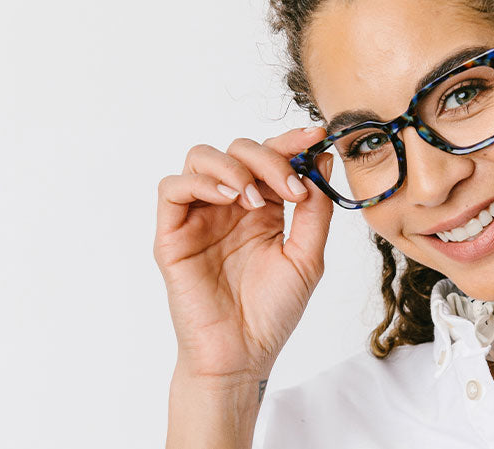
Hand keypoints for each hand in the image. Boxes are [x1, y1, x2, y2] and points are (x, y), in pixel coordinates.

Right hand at [153, 126, 333, 381]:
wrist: (242, 355)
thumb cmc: (271, 314)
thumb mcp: (307, 258)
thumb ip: (315, 211)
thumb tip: (321, 162)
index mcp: (262, 209)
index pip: (270, 159)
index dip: (291, 142)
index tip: (315, 137)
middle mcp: (228, 206)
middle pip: (237, 150)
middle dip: (267, 157)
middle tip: (290, 185)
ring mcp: (198, 218)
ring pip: (201, 159)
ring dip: (233, 166)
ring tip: (256, 198)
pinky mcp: (172, 235)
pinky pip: (172, 189)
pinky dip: (201, 183)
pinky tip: (230, 199)